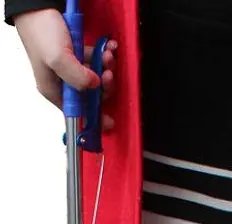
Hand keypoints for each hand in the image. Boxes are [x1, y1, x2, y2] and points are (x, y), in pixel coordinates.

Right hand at [15, 9, 117, 130]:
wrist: (38, 5)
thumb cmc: (41, 31)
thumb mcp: (58, 59)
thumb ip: (77, 78)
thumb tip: (95, 86)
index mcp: (54, 90)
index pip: (78, 112)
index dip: (94, 118)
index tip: (109, 121)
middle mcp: (64, 82)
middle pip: (92, 95)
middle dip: (104, 86)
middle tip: (107, 74)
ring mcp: (72, 68)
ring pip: (96, 78)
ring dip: (105, 67)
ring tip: (107, 55)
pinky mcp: (78, 55)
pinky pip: (96, 61)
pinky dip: (103, 55)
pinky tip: (108, 48)